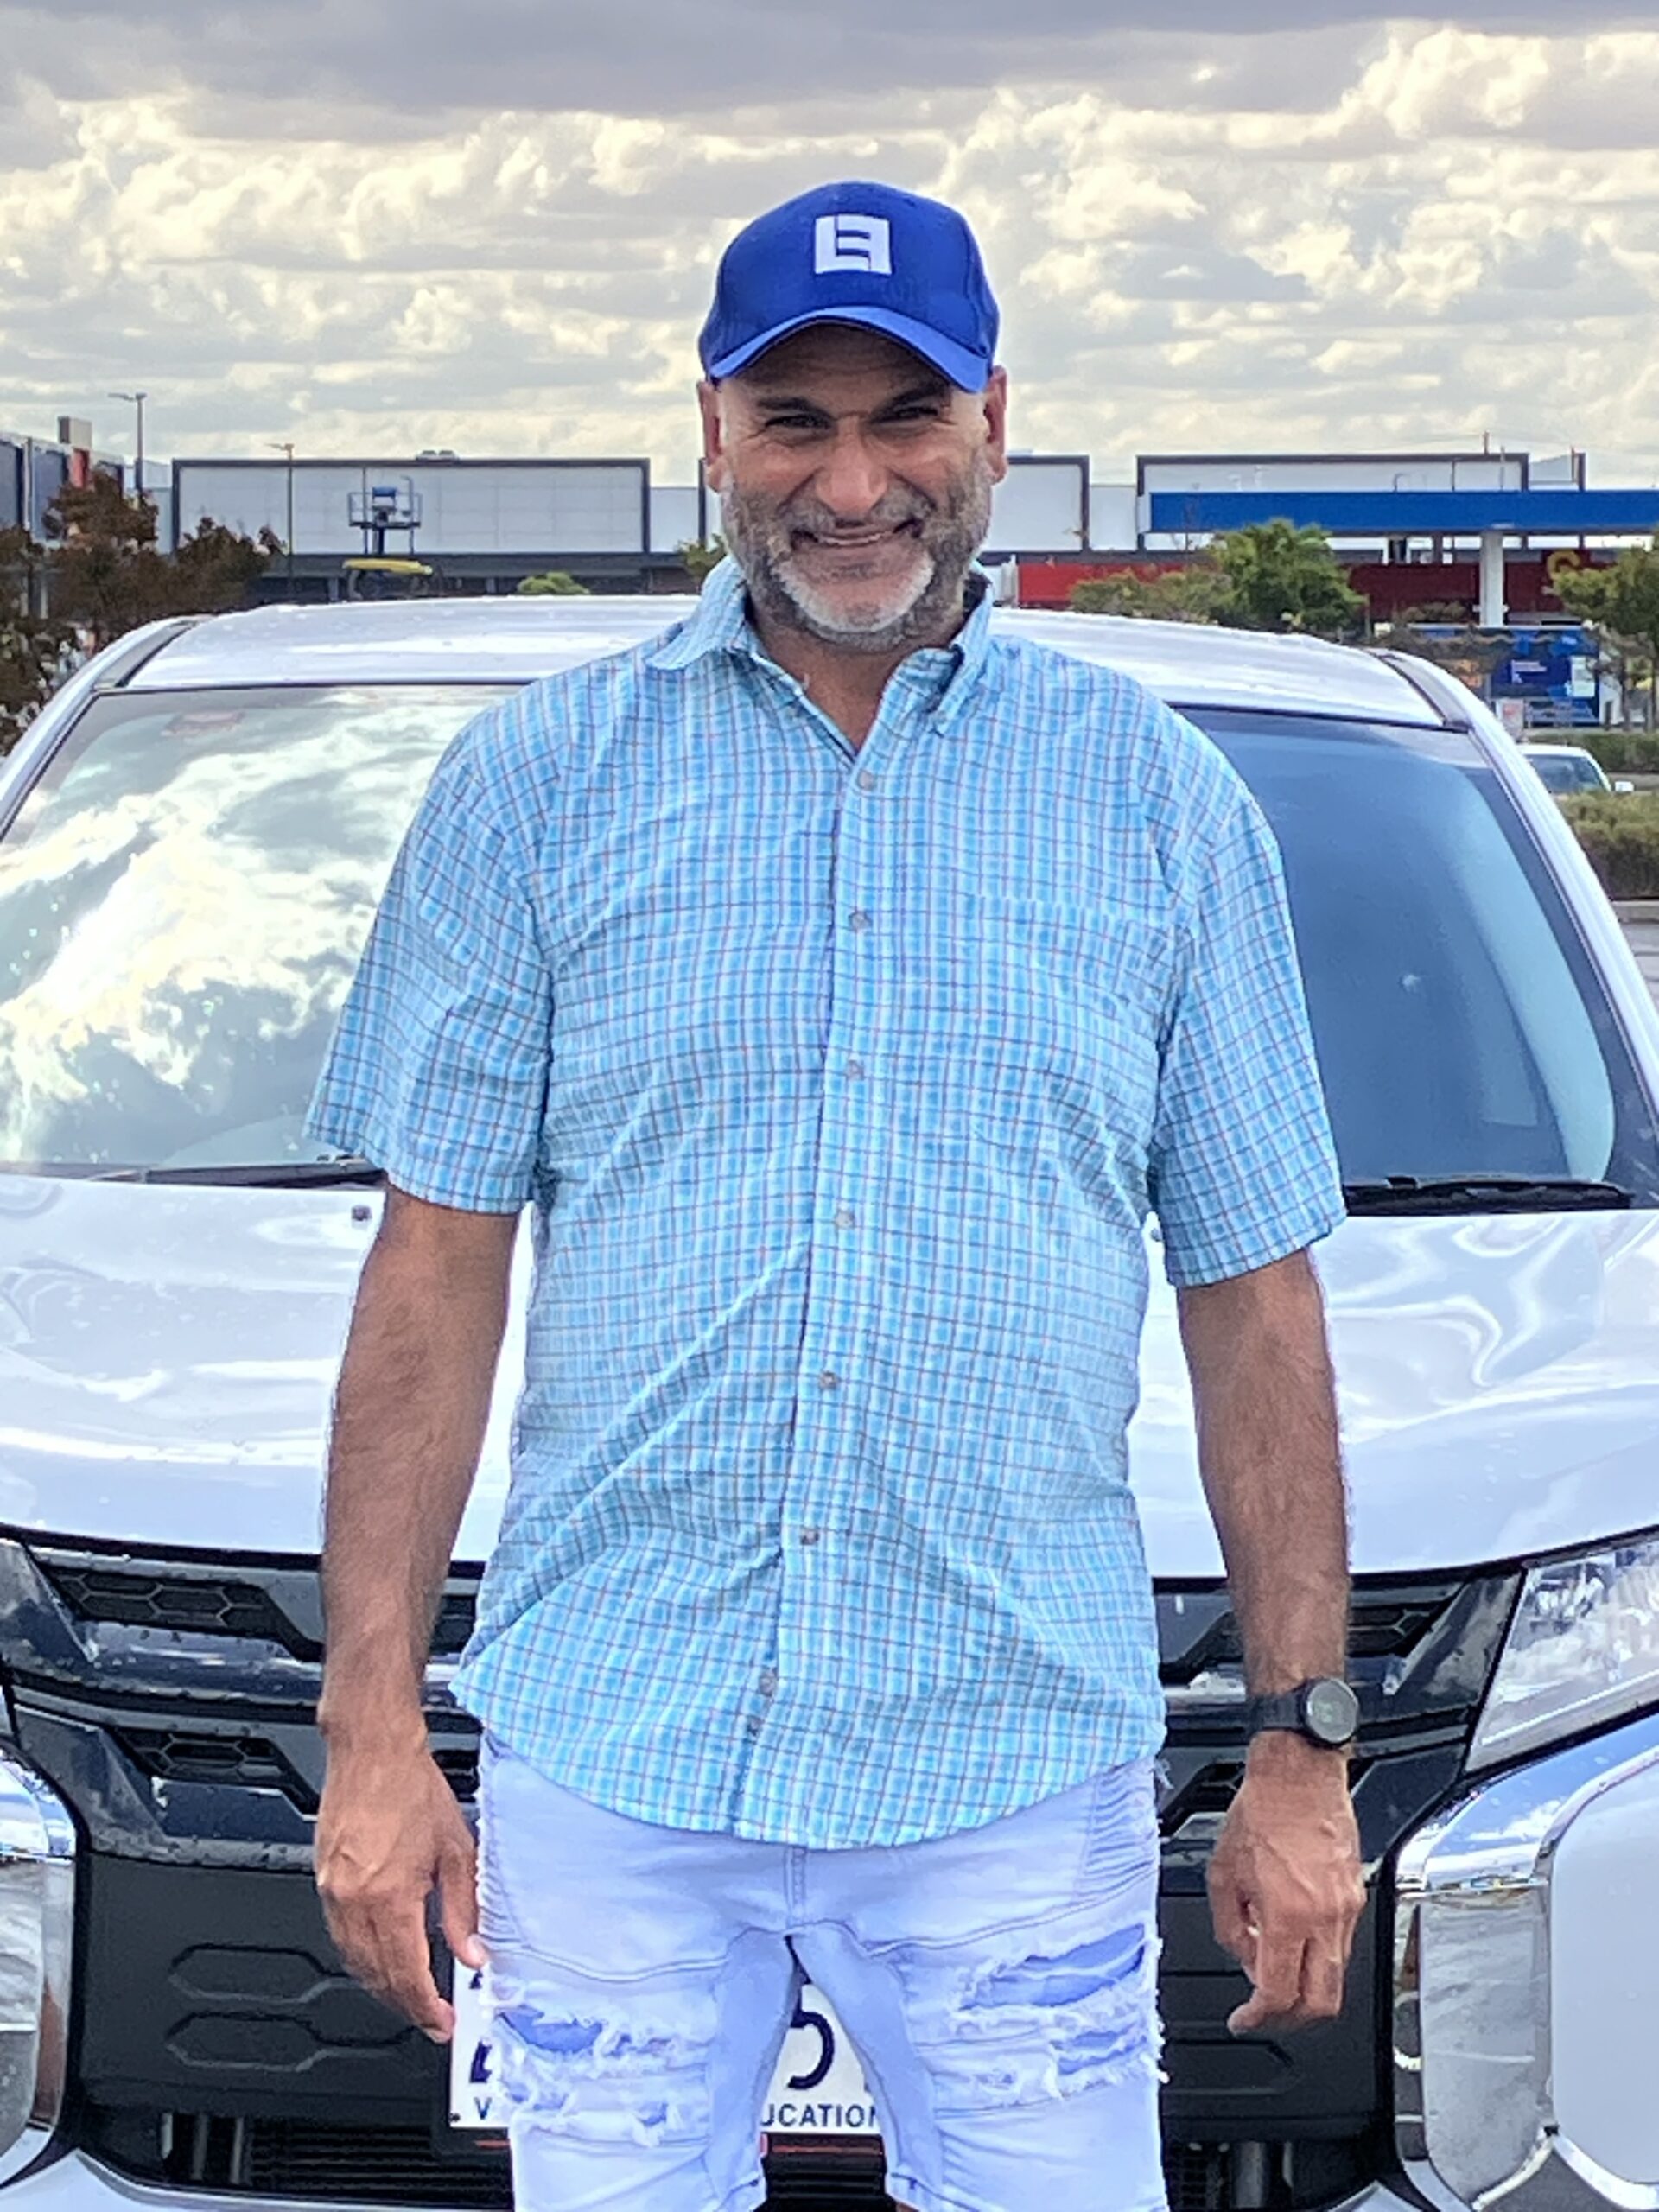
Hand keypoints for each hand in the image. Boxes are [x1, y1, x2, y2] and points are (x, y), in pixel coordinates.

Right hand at [315, 1727, 484, 2041]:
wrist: (372, 1751)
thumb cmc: (412, 1788)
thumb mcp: (455, 1850)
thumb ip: (463, 1909)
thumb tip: (473, 1954)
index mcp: (389, 1898)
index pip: (407, 1975)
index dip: (425, 2009)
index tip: (443, 2025)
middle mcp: (354, 1902)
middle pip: (377, 1976)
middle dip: (404, 2005)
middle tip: (430, 2018)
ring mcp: (332, 1893)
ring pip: (354, 1962)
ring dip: (381, 1986)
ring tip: (410, 1997)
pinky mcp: (323, 1880)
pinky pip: (340, 1937)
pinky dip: (361, 1958)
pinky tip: (380, 1958)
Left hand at [1207, 1732, 1363, 2033]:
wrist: (1299, 1772)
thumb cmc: (1260, 1810)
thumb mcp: (1222, 1873)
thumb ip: (1231, 1927)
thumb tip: (1245, 1960)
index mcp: (1288, 1915)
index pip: (1279, 1994)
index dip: (1258, 2018)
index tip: (1244, 2020)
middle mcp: (1325, 1918)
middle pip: (1321, 2002)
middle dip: (1290, 2019)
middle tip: (1263, 2012)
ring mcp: (1347, 1909)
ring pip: (1335, 1977)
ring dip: (1304, 1986)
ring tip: (1272, 1966)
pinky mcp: (1357, 1896)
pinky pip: (1341, 1945)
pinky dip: (1316, 1957)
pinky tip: (1291, 1938)